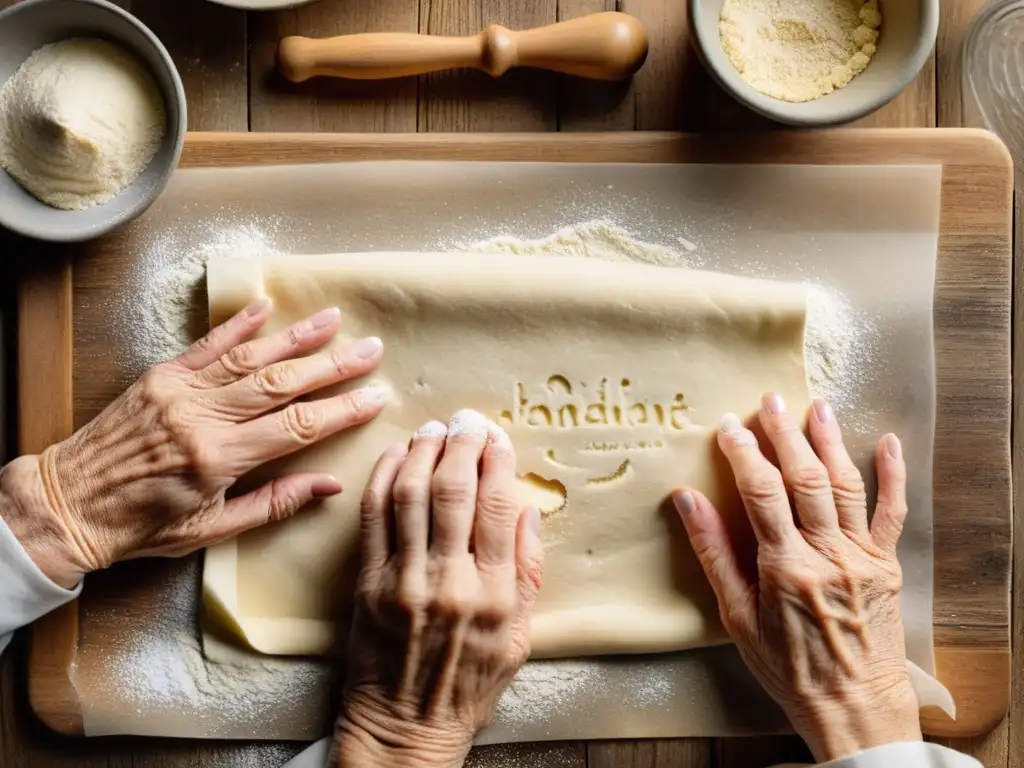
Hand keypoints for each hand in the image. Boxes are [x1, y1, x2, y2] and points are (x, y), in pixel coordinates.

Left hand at [0, 300, 385, 588]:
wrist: (68, 504)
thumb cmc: (142, 527)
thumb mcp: (212, 529)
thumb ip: (273, 504)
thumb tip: (329, 486)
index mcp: (219, 458)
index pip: (297, 427)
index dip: (341, 411)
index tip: (375, 397)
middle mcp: (203, 416)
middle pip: (282, 383)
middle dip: (332, 366)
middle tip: (371, 349)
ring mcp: (180, 391)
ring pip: (250, 357)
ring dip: (296, 337)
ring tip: (334, 320)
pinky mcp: (160, 376)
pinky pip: (207, 345)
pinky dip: (238, 325)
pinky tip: (266, 308)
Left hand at [335, 410, 543, 767]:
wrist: (403, 728)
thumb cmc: (466, 687)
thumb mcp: (519, 640)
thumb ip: (526, 574)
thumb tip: (528, 511)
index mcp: (493, 596)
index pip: (497, 508)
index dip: (498, 462)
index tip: (498, 436)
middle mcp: (448, 583)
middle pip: (453, 492)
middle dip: (461, 444)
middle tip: (466, 419)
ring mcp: (402, 582)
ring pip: (410, 495)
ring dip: (422, 452)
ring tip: (433, 428)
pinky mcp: (366, 584)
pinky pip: (373, 517)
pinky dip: (382, 477)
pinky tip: (395, 456)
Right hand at [674, 394, 920, 761]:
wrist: (854, 706)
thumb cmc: (789, 669)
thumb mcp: (737, 617)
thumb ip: (714, 554)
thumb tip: (687, 501)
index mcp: (786, 568)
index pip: (763, 493)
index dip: (744, 454)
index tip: (728, 427)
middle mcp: (828, 555)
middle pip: (806, 478)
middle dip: (785, 434)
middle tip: (770, 400)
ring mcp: (863, 557)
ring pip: (846, 485)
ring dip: (830, 441)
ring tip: (816, 406)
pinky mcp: (887, 564)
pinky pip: (893, 512)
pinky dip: (892, 475)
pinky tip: (887, 443)